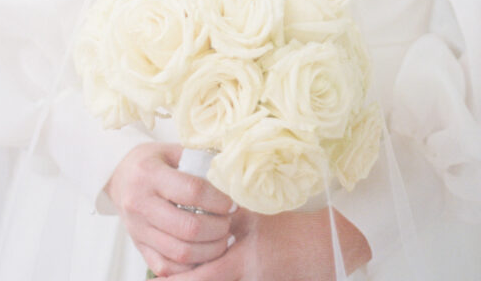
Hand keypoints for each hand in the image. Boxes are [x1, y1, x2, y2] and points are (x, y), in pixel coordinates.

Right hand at [105, 143, 234, 276]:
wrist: (120, 175)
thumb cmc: (152, 161)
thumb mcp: (172, 150)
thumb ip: (198, 160)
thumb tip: (230, 174)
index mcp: (150, 174)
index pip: (192, 191)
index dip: (218, 200)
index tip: (232, 203)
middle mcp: (140, 204)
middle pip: (188, 228)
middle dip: (217, 228)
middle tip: (229, 222)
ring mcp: (138, 229)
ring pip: (180, 253)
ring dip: (209, 250)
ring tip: (223, 239)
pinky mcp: (138, 247)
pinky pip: (167, 267)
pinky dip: (191, 266)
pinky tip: (205, 253)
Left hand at [162, 205, 371, 279]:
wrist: (323, 248)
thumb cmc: (291, 228)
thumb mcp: (258, 216)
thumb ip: (230, 215)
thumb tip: (203, 208)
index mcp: (241, 261)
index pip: (201, 276)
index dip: (176, 279)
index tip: (157, 274)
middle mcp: (244, 278)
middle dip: (184, 279)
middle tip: (161, 271)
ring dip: (201, 275)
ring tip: (178, 268)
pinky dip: (216, 275)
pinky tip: (207, 266)